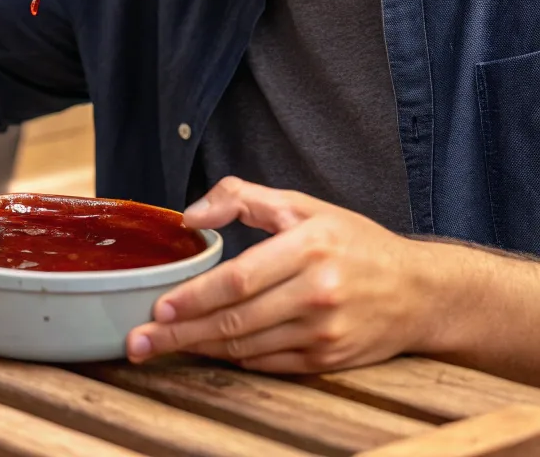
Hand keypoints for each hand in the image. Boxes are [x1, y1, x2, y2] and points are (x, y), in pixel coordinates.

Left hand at [126, 177, 432, 373]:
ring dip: (200, 349)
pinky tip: (207, 351)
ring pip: (247, 346)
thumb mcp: (301, 204)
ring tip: (160, 348)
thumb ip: (242, 198)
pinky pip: (269, 363)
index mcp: (309, 247)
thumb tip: (191, 216)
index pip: (239, 279)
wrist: (422, 292)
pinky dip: (234, 358)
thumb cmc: (354, 241)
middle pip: (236, 320)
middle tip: (140, 341)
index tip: (159, 307)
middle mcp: (318, 293)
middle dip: (181, 334)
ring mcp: (324, 332)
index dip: (195, 297)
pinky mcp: (328, 360)